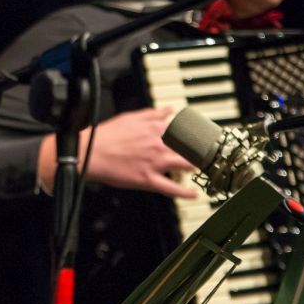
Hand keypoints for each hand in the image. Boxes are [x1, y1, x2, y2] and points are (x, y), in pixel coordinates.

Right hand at [38, 107, 197, 198]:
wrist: (89, 153)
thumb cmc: (107, 135)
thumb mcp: (130, 117)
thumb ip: (153, 113)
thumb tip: (169, 109)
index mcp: (155, 128)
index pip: (185, 128)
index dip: (199, 132)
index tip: (209, 135)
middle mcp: (159, 145)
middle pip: (191, 148)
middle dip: (205, 150)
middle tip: (214, 154)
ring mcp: (155, 163)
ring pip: (185, 165)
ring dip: (198, 167)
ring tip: (208, 170)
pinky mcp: (148, 180)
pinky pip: (171, 188)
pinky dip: (185, 192)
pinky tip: (194, 194)